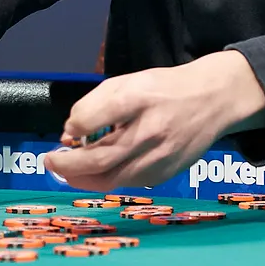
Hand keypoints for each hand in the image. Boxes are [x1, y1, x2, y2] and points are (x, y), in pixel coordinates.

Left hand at [43, 51, 264, 192]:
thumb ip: (95, 105)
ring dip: (82, 179)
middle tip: (50, 161)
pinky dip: (106, 179)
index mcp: (138, 98)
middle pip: (100, 159)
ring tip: (67, 170)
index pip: (94, 118)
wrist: (213, 100)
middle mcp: (149, 131)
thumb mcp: (129, 82)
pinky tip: (97, 171)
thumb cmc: (165, 89)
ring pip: (111, 179)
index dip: (75, 126)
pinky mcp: (166, 174)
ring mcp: (159, 157)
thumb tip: (70, 134)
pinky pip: (127, 183)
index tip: (69, 129)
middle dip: (67, 165)